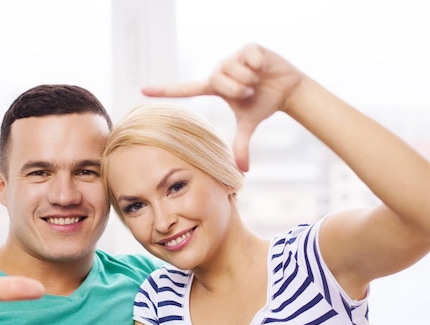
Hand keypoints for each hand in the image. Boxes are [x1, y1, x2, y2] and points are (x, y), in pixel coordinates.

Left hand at [142, 43, 303, 170]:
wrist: (287, 89)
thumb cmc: (263, 104)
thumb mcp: (249, 124)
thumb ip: (241, 144)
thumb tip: (244, 171)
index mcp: (214, 87)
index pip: (186, 89)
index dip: (165, 90)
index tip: (142, 90)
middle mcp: (220, 71)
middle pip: (219, 81)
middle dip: (238, 90)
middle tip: (249, 91)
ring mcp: (232, 57)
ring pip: (234, 70)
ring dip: (249, 79)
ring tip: (257, 79)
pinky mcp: (247, 47)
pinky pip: (248, 58)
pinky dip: (258, 66)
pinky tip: (262, 67)